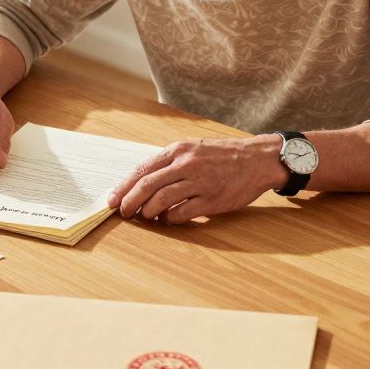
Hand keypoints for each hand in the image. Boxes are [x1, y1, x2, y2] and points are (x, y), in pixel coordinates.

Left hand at [108, 136, 283, 222]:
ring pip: (162, 199)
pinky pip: (183, 213)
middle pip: (147, 185)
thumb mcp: (193, 149)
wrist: (258, 159)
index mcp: (178, 150)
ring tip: (146, 216)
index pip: (142, 169)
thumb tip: (141, 182)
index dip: (123, 186)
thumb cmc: (222, 156)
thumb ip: (169, 163)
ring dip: (149, 212)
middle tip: (123, 212)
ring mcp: (200, 182)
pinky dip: (170, 219)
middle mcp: (187, 164)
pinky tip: (168, 219)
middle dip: (130, 201)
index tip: (112, 200)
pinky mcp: (212, 199)